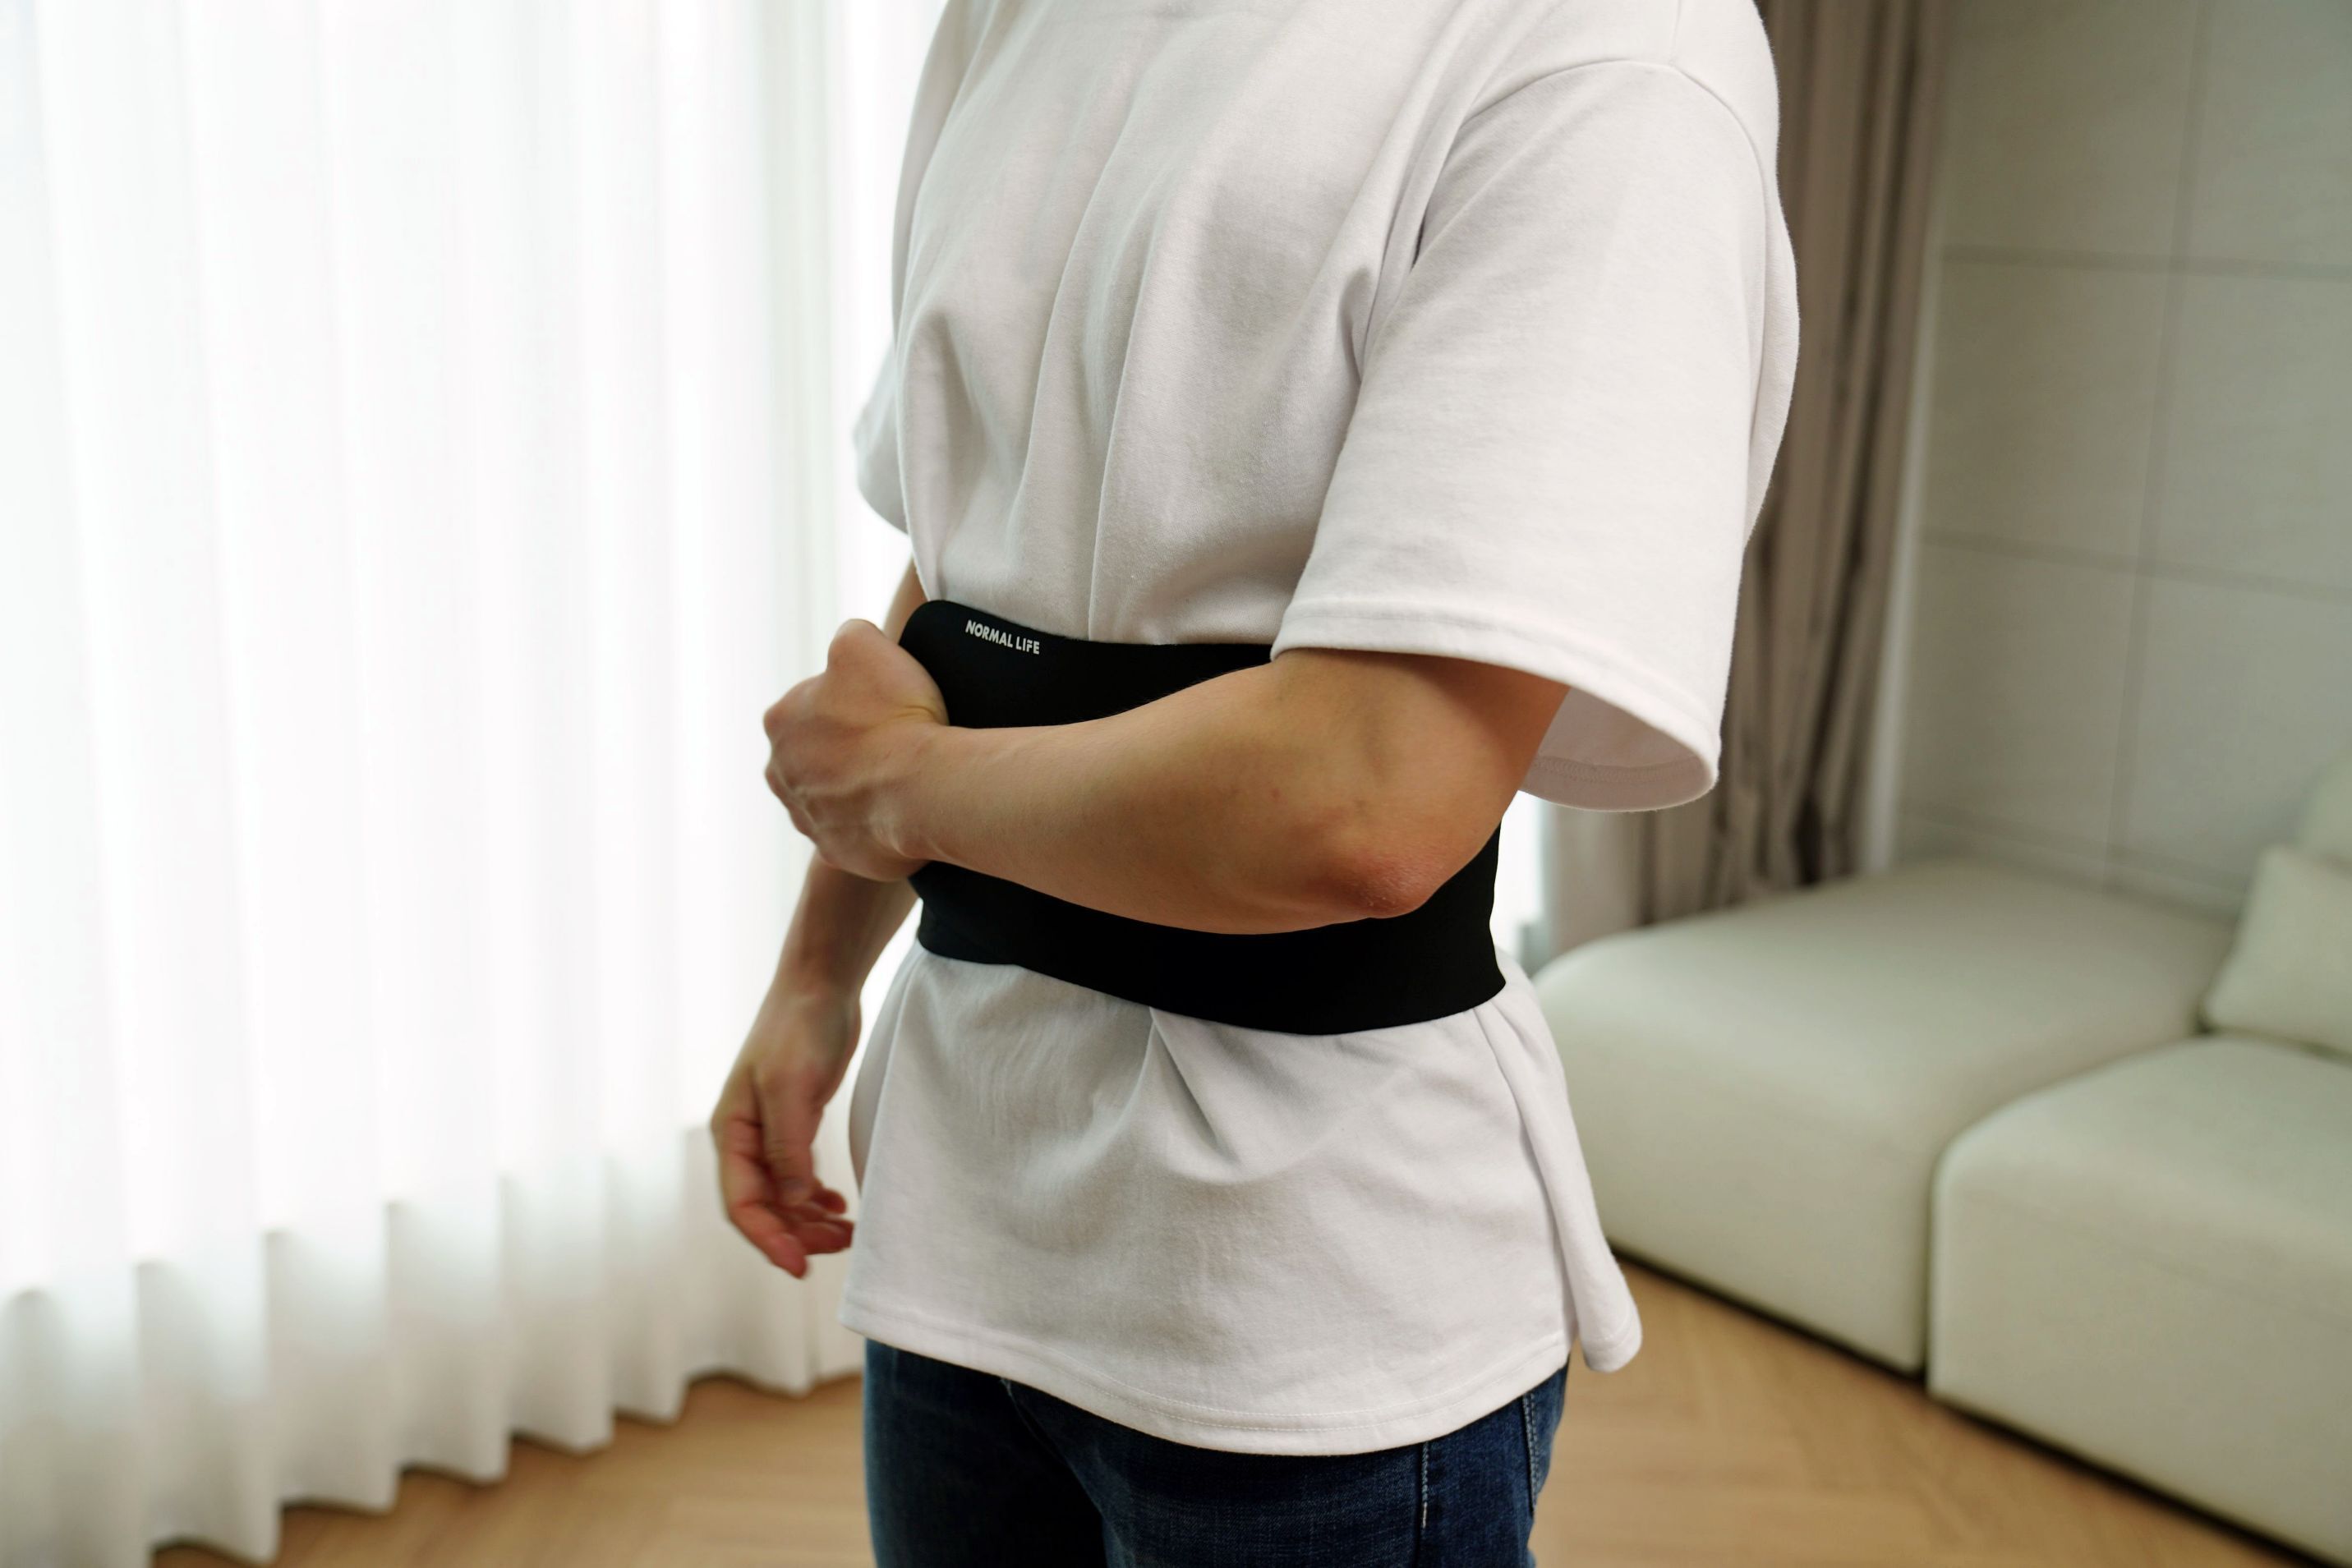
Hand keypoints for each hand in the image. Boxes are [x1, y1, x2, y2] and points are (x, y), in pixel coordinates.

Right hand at [710, 984, 861, 1276]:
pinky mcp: (795, 1122)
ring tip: (848, 1233)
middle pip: (764, 1207)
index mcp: (733, 1133)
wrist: (820, 985)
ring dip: (810, 1220)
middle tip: (841, 1247)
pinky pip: (798, 1176)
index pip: (743, 1204)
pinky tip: (837, 1206)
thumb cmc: (799, 1029)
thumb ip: (790, 1147)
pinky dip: (815, 1198)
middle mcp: (746, 1138)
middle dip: (797, 1234)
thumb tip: (796, 1202)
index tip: (801, 1267)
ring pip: (784, 1196)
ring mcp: (770, 1131)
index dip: (769, 1240)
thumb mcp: (791, 1087)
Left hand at [763, 618, 946, 880]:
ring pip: (834, 792)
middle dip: (850, 746)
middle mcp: (780, 772)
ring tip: (901, 774)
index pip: (814, 701)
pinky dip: (876, 818)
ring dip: (860, 783)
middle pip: (820, 751)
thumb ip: (846, 636)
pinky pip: (855, 830)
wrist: (924, 790)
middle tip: (895, 739)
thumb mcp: (863, 643)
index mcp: (779, 721)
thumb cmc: (895, 715)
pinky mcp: (835, 852)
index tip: (885, 705)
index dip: (854, 700)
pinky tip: (902, 804)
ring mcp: (805, 817)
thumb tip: (848, 645)